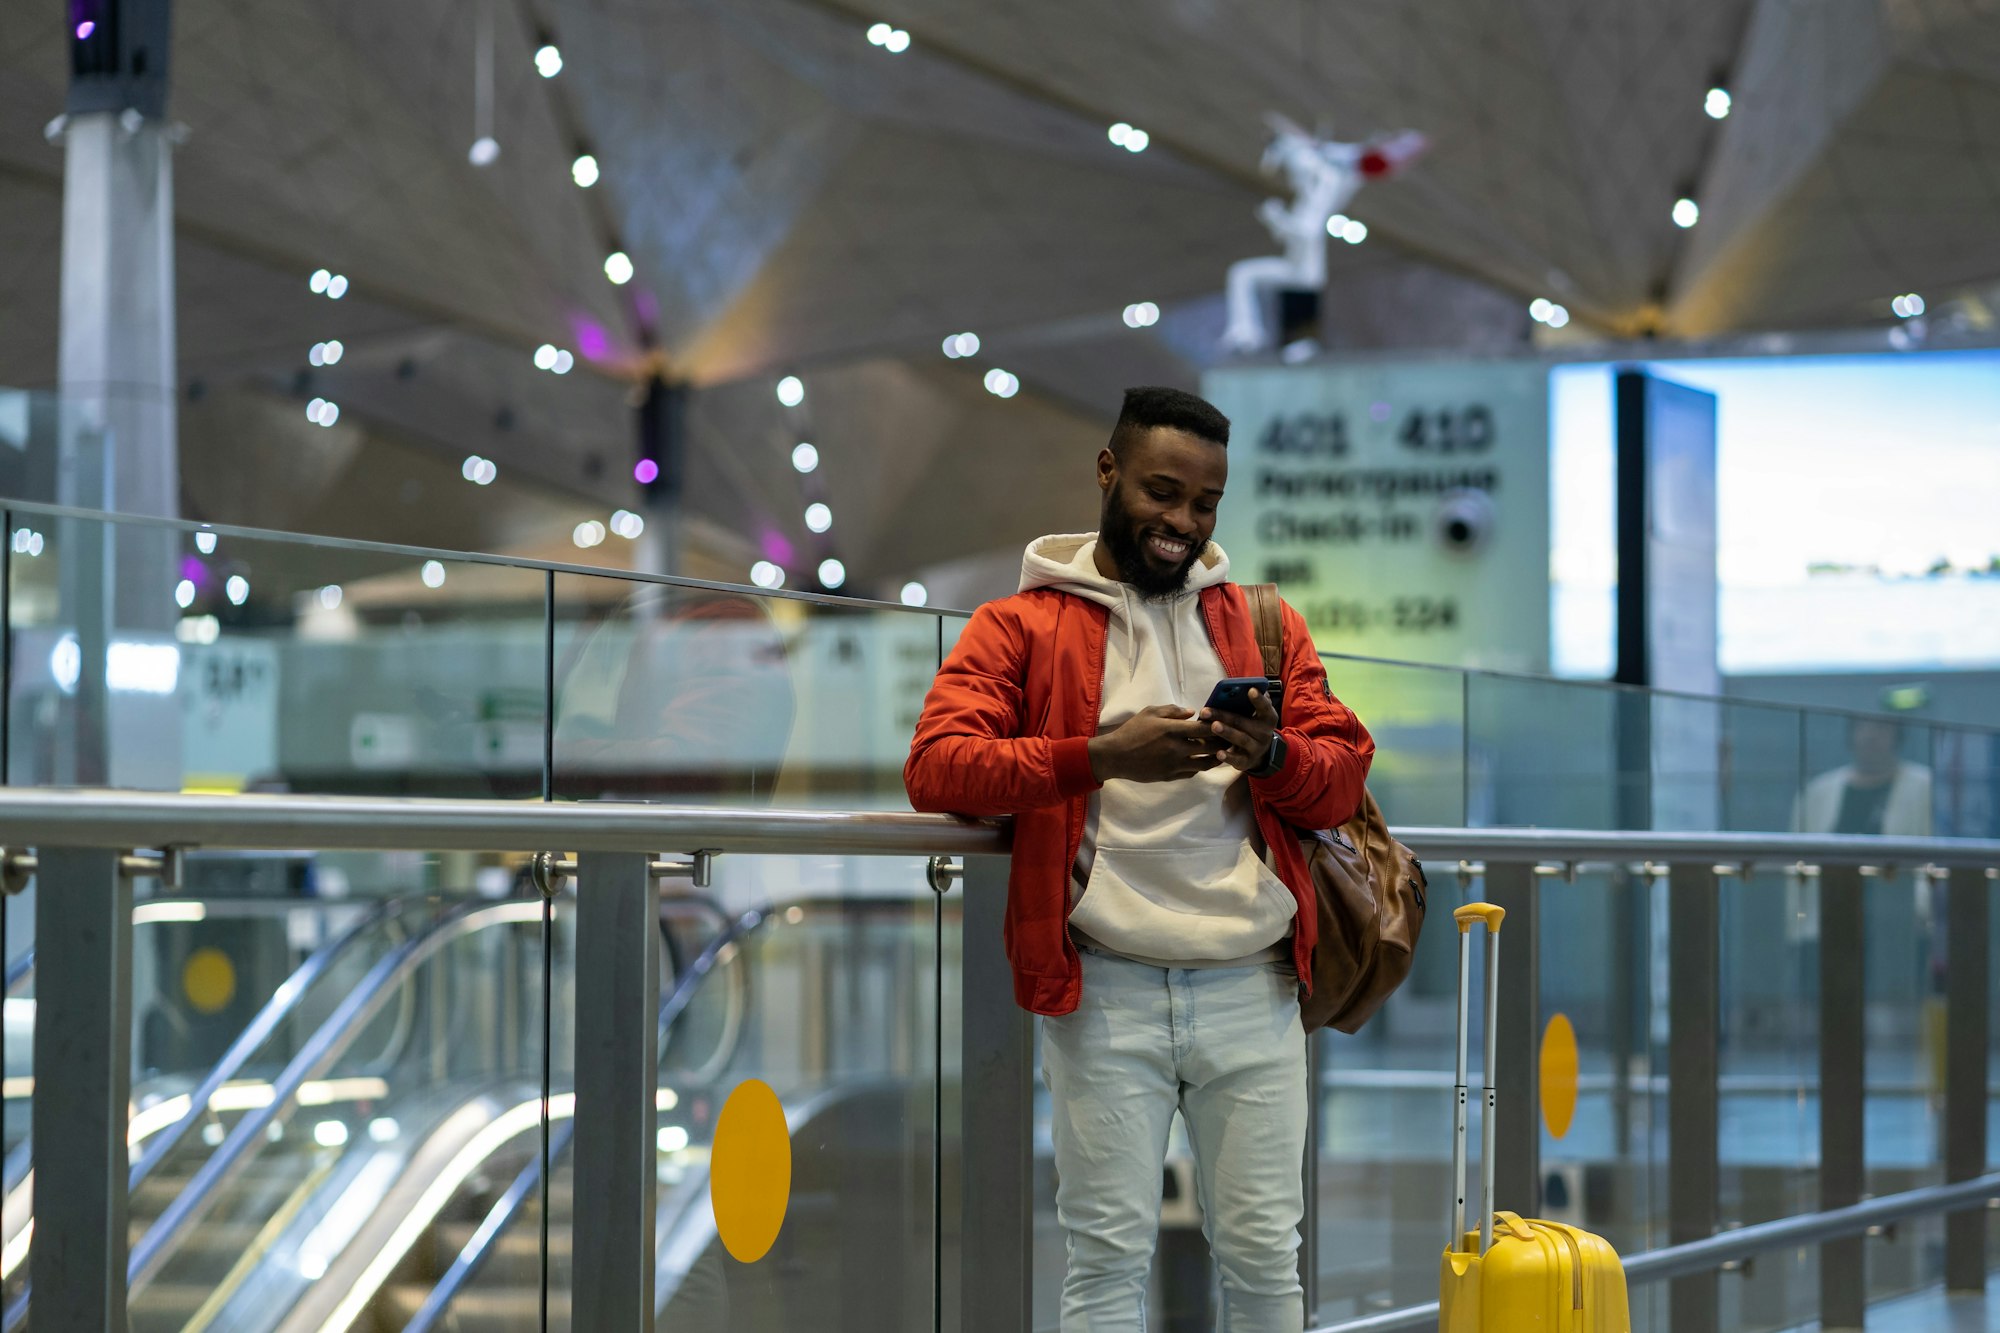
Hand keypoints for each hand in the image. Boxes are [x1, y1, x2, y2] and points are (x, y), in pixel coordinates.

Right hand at [1087, 706, 1221, 783]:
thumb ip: (1172, 710)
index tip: (1223, 723)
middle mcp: (1177, 748)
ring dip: (1216, 758)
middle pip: (1210, 747)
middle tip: (1229, 739)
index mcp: (1172, 729)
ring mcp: (1175, 764)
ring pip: (1205, 764)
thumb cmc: (1131, 731)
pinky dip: (1199, 767)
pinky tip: (1201, 761)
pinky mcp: (1170, 776)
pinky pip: (1192, 773)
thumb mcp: (1149, 713)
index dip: (1217, 726)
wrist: (1116, 756)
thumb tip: (1192, 712)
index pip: (1204, 728)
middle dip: (1222, 743)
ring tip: (1221, 753)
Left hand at [1200, 688, 1279, 772]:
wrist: (1261, 753)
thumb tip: (1245, 687)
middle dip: (1223, 716)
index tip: (1251, 690)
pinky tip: (1218, 753)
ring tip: (1213, 726)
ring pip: (1241, 739)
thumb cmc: (1252, 727)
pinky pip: (1237, 760)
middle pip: (1243, 722)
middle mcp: (1264, 733)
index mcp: (1267, 718)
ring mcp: (1257, 748)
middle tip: (1206, 710)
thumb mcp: (1255, 715)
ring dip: (1226, 732)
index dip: (1259, 699)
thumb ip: (1248, 703)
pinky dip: (1228, 757)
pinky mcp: (1247, 762)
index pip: (1265, 707)